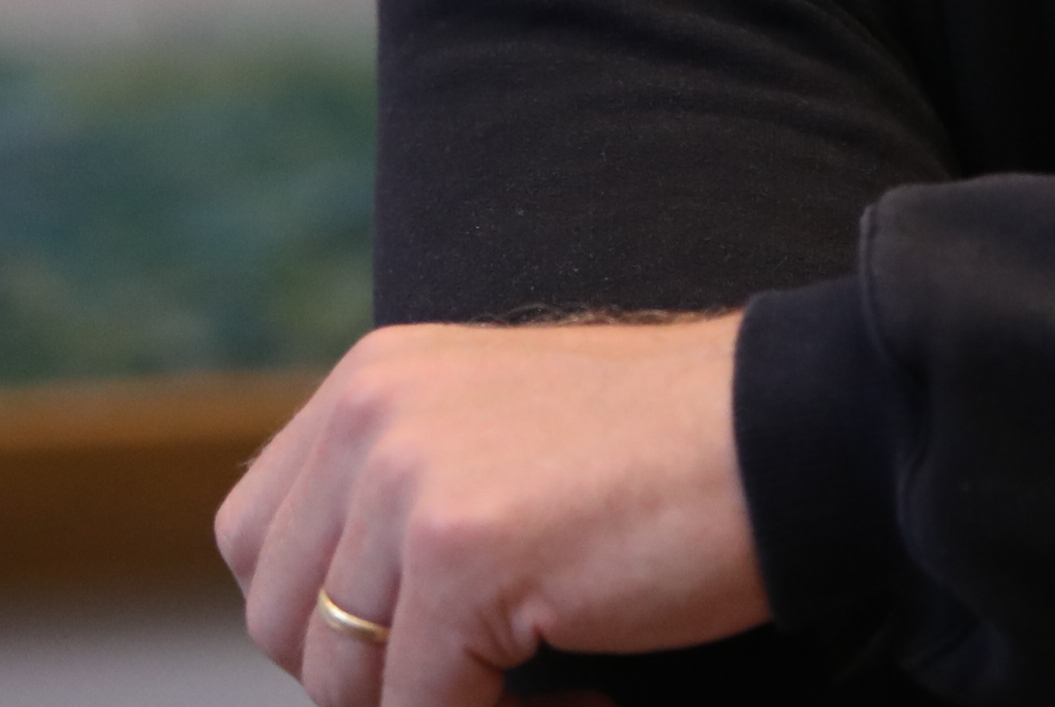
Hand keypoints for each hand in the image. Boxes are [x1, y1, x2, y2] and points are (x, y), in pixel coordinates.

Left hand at [218, 315, 768, 704]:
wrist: (798, 428)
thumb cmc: (671, 454)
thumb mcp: (500, 438)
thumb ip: (404, 497)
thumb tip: (333, 638)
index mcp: (372, 379)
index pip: (257, 544)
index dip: (330, 623)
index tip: (430, 646)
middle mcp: (371, 411)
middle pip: (284, 623)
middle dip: (377, 682)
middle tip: (497, 677)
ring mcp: (409, 477)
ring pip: (343, 684)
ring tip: (552, 683)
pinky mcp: (460, 549)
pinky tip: (589, 694)